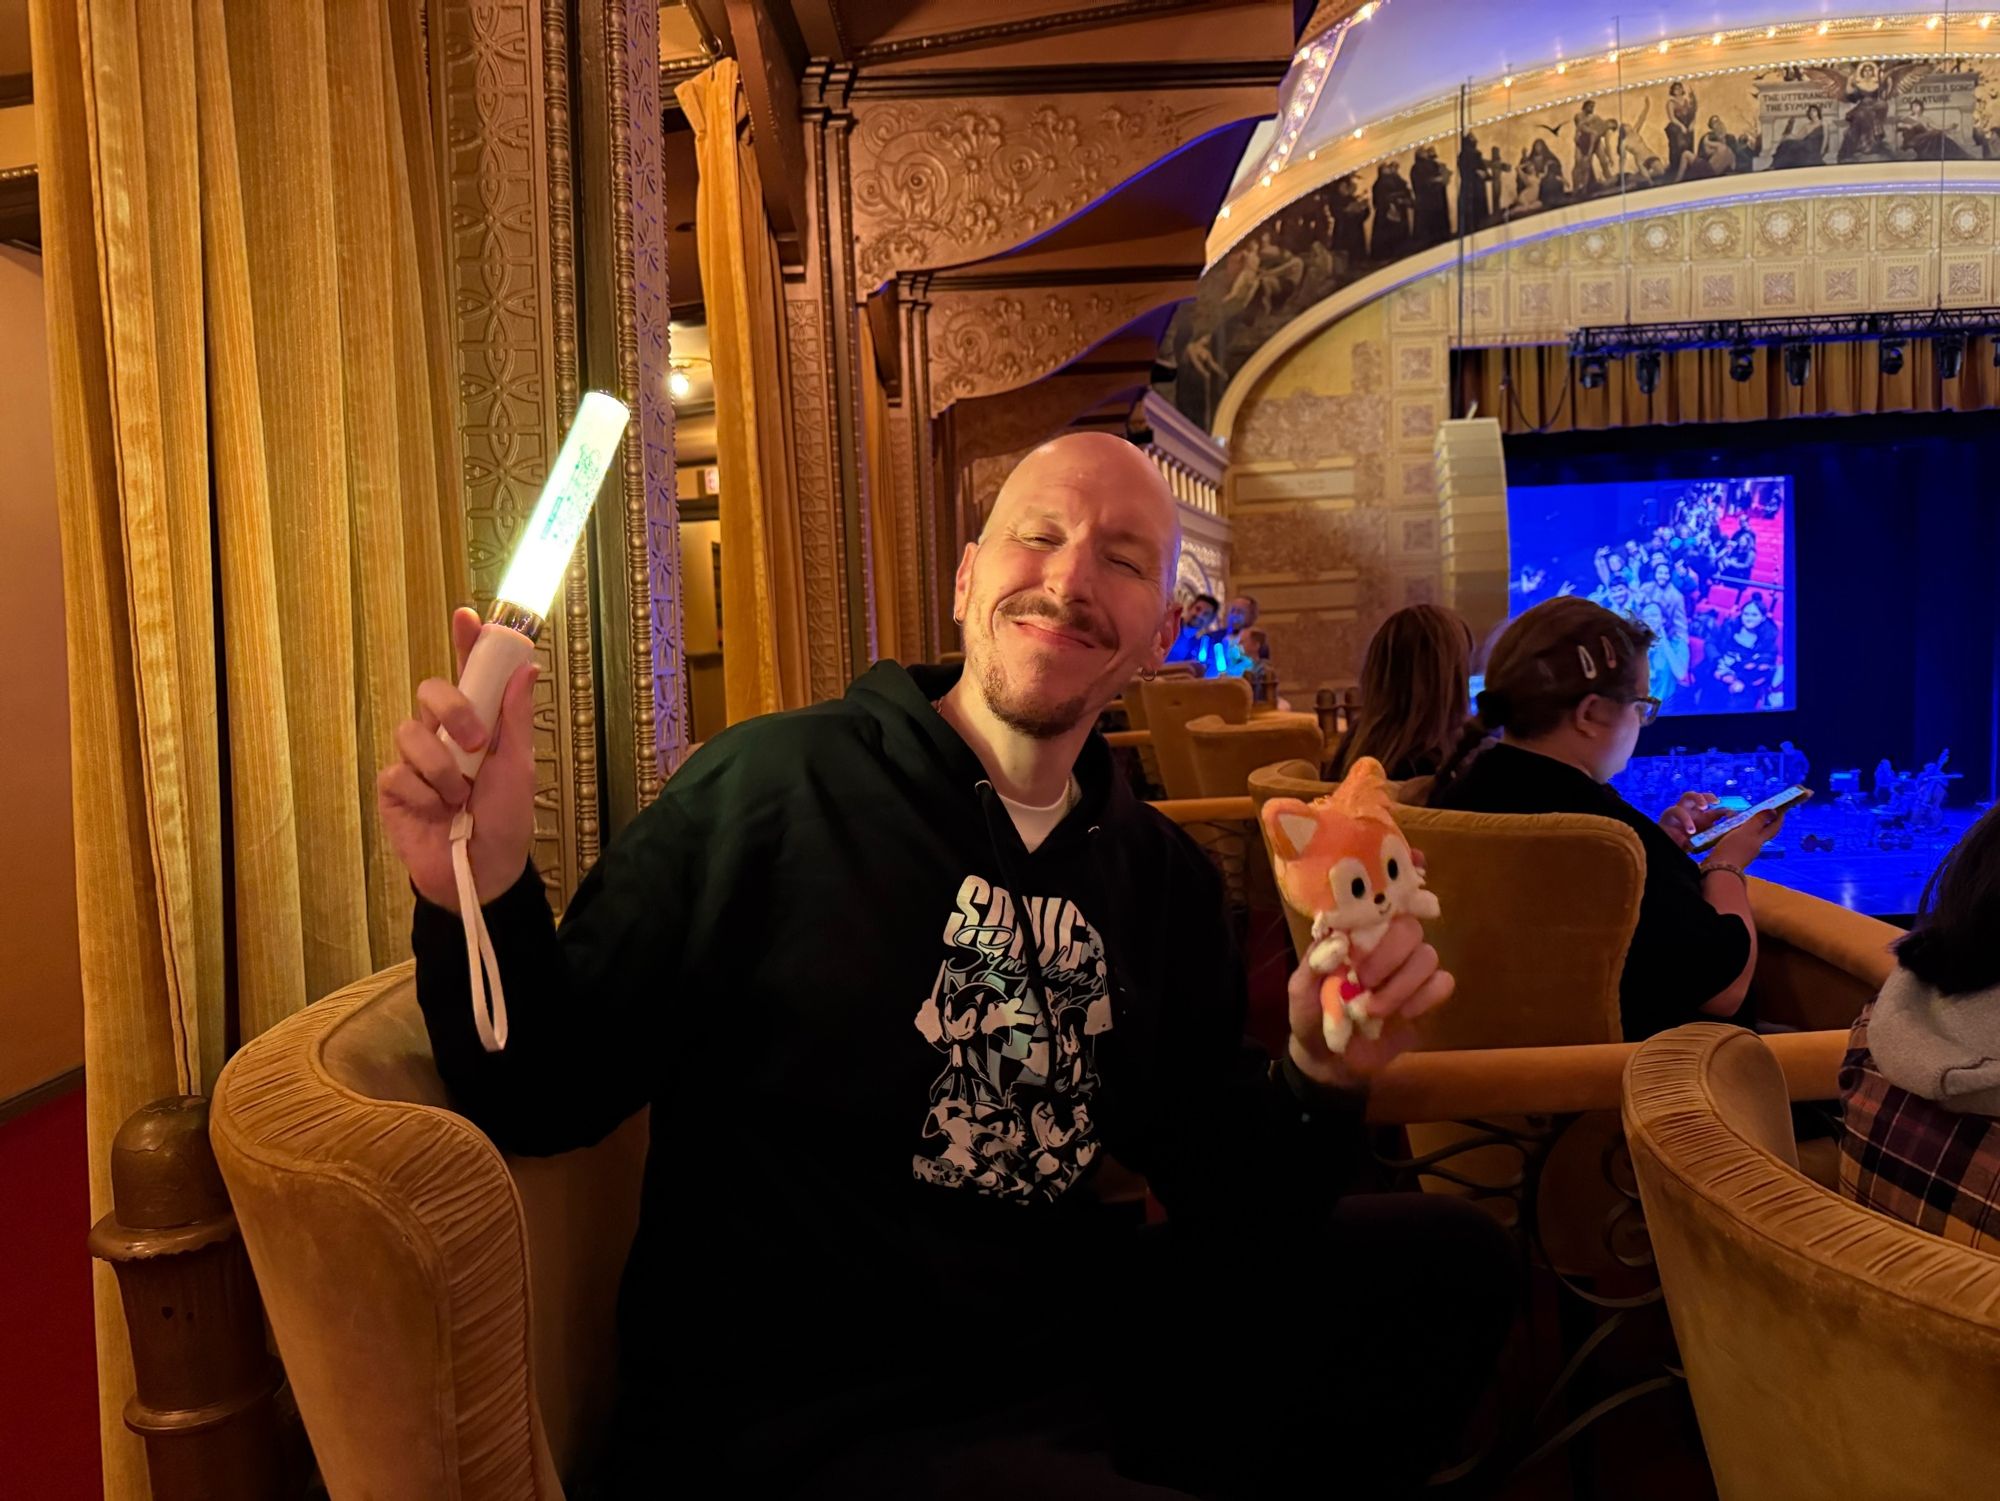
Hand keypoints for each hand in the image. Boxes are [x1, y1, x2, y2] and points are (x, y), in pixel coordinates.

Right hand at [376, 607, 538, 910]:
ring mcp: (414, 761)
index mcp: (476, 725)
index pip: (468, 675)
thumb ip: (516, 720)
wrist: (483, 873)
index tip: (470, 616)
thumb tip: (527, 669)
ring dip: (441, 769)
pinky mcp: (393, 790)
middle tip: (475, 742)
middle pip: (429, 691)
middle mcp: (441, 735)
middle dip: (452, 710)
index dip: (466, 643)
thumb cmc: (504, 821)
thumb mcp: (518, 768)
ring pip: (409, 733)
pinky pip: (398, 773)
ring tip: (460, 798)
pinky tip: (437, 813)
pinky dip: (425, 795)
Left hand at [1287, 912, 1453, 1088]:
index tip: (1355, 951)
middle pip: (1410, 928)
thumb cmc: (1312, 1017)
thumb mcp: (1300, 991)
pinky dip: (1426, 998)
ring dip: (1402, 985)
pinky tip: (1404, 1015)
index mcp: (1356, 937)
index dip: (1373, 925)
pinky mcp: (1426, 999)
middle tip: (1364, 982)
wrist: (1329, 1063)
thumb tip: (1338, 940)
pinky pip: (1443, 983)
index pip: (1378, 908)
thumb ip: (1313, 963)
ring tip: (1374, 1011)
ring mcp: (1410, 972)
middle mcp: (1387, 948)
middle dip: (1388, 956)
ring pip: (1428, 956)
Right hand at [1657, 791, 1723, 851]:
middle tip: (1704, 807)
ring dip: (1685, 819)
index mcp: (1697, 811)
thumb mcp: (1710, 834)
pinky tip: (1682, 841)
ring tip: (1692, 831)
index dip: (1711, 798)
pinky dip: (1676, 834)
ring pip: (1676, 810)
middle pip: (1689, 795)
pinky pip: (1668, 828)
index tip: (1717, 802)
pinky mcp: (1663, 826)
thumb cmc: (1695, 841)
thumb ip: (1721, 826)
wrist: (1677, 850)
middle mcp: (1685, 810)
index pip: (1704, 799)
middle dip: (1697, 798)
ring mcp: (1672, 818)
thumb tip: (1733, 816)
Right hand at [1708, 808, 1785, 868]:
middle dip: (1763, 820)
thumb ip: (1759, 820)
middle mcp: (1755, 845)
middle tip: (1759, 810)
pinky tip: (1728, 830)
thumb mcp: (1747, 830)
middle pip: (1763, 831)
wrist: (1719, 870)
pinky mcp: (1733, 854)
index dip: (1779, 817)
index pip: (1774, 827)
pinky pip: (1738, 839)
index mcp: (1760, 839)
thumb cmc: (1734, 848)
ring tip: (1740, 817)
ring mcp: (1744, 851)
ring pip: (1750, 835)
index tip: (1781, 808)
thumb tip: (1774, 810)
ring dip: (1747, 825)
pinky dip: (1736, 832)